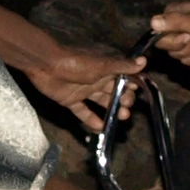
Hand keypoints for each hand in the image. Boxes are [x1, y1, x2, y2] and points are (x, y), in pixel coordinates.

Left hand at [10, 38, 142, 130]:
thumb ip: (121, 66)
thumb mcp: (101, 65)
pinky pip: (82, 111)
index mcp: (104, 68)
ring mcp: (83, 90)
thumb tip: (143, 62)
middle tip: (128, 109)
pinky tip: (100, 128)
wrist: (46, 65)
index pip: (122, 77)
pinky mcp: (70, 99)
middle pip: (113, 91)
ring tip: (121, 118)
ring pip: (101, 101)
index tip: (140, 94)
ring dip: (111, 110)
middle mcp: (96, 79)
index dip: (131, 86)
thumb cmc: (75, 62)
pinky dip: (90, 119)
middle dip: (123, 100)